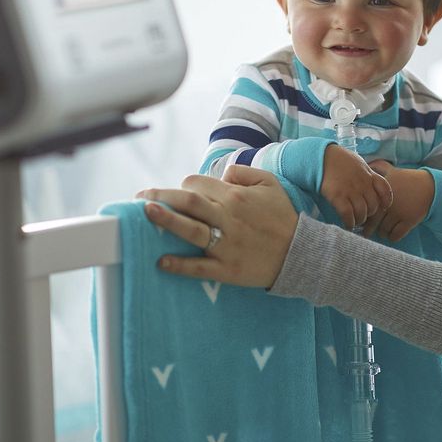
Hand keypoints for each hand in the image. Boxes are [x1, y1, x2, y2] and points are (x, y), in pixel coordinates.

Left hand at [136, 165, 299, 287]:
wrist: (301, 253)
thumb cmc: (283, 217)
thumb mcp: (270, 184)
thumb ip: (244, 172)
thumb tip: (222, 173)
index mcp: (236, 196)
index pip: (198, 183)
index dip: (184, 184)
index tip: (179, 191)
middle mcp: (228, 218)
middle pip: (188, 202)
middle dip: (161, 196)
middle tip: (140, 197)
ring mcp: (226, 245)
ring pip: (190, 229)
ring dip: (165, 220)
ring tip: (145, 213)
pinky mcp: (226, 269)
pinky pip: (198, 267)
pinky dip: (179, 264)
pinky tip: (161, 261)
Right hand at [320, 144, 393, 229]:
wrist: (322, 156)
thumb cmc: (340, 159)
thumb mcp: (359, 163)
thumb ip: (367, 174)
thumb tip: (372, 184)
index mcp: (369, 175)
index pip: (385, 191)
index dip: (385, 202)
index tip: (382, 207)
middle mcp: (363, 184)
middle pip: (373, 206)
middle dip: (369, 213)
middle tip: (363, 215)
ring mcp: (351, 191)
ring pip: (362, 213)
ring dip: (359, 220)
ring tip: (355, 221)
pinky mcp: (338, 196)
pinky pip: (348, 214)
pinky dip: (349, 222)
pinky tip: (347, 224)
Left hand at [366, 161, 433, 241]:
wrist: (429, 187)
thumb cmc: (408, 179)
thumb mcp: (393, 170)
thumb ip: (378, 166)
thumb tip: (367, 162)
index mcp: (382, 192)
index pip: (366, 208)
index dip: (362, 215)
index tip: (360, 219)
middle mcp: (389, 203)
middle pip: (373, 222)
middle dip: (368, 230)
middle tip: (365, 233)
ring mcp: (399, 213)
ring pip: (384, 230)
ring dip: (381, 233)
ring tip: (381, 232)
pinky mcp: (409, 221)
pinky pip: (396, 235)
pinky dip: (392, 237)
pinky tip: (392, 235)